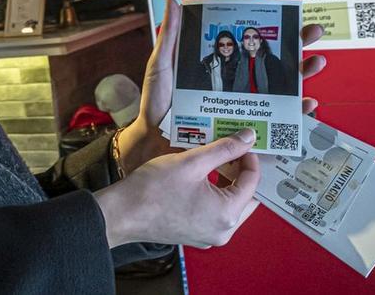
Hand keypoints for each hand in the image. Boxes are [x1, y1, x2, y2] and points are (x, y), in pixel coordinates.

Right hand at [94, 130, 259, 247]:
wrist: (122, 214)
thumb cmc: (153, 190)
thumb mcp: (192, 162)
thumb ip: (224, 149)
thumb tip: (247, 138)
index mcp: (227, 215)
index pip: (252, 181)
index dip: (249, 156)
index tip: (240, 140)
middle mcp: (223, 231)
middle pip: (245, 195)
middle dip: (240, 169)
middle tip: (232, 147)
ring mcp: (209, 236)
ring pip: (230, 203)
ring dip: (227, 180)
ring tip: (216, 157)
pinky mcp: (196, 234)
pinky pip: (214, 211)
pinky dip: (214, 192)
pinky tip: (201, 175)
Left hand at [117, 0, 328, 172]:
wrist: (154, 140)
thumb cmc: (158, 103)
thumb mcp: (163, 65)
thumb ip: (171, 36)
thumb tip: (174, 1)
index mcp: (221, 65)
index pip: (252, 42)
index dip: (273, 28)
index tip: (293, 12)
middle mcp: (237, 84)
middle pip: (275, 63)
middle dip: (299, 48)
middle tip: (314, 34)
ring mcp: (243, 107)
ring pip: (282, 91)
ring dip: (303, 77)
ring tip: (315, 63)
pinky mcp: (245, 130)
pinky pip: (275, 124)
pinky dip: (294, 116)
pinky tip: (304, 105)